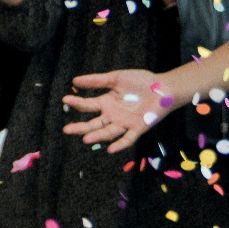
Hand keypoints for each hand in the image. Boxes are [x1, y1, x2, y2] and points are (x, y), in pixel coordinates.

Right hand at [62, 69, 179, 152]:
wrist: (163, 88)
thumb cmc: (140, 81)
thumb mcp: (116, 78)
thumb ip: (96, 81)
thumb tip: (74, 81)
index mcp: (106, 103)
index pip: (88, 106)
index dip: (77, 103)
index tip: (65, 99)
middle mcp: (113, 115)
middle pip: (94, 124)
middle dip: (80, 128)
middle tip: (66, 130)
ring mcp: (124, 123)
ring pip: (108, 132)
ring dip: (97, 136)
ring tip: (86, 139)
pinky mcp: (138, 128)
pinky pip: (128, 139)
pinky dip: (120, 144)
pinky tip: (110, 149)